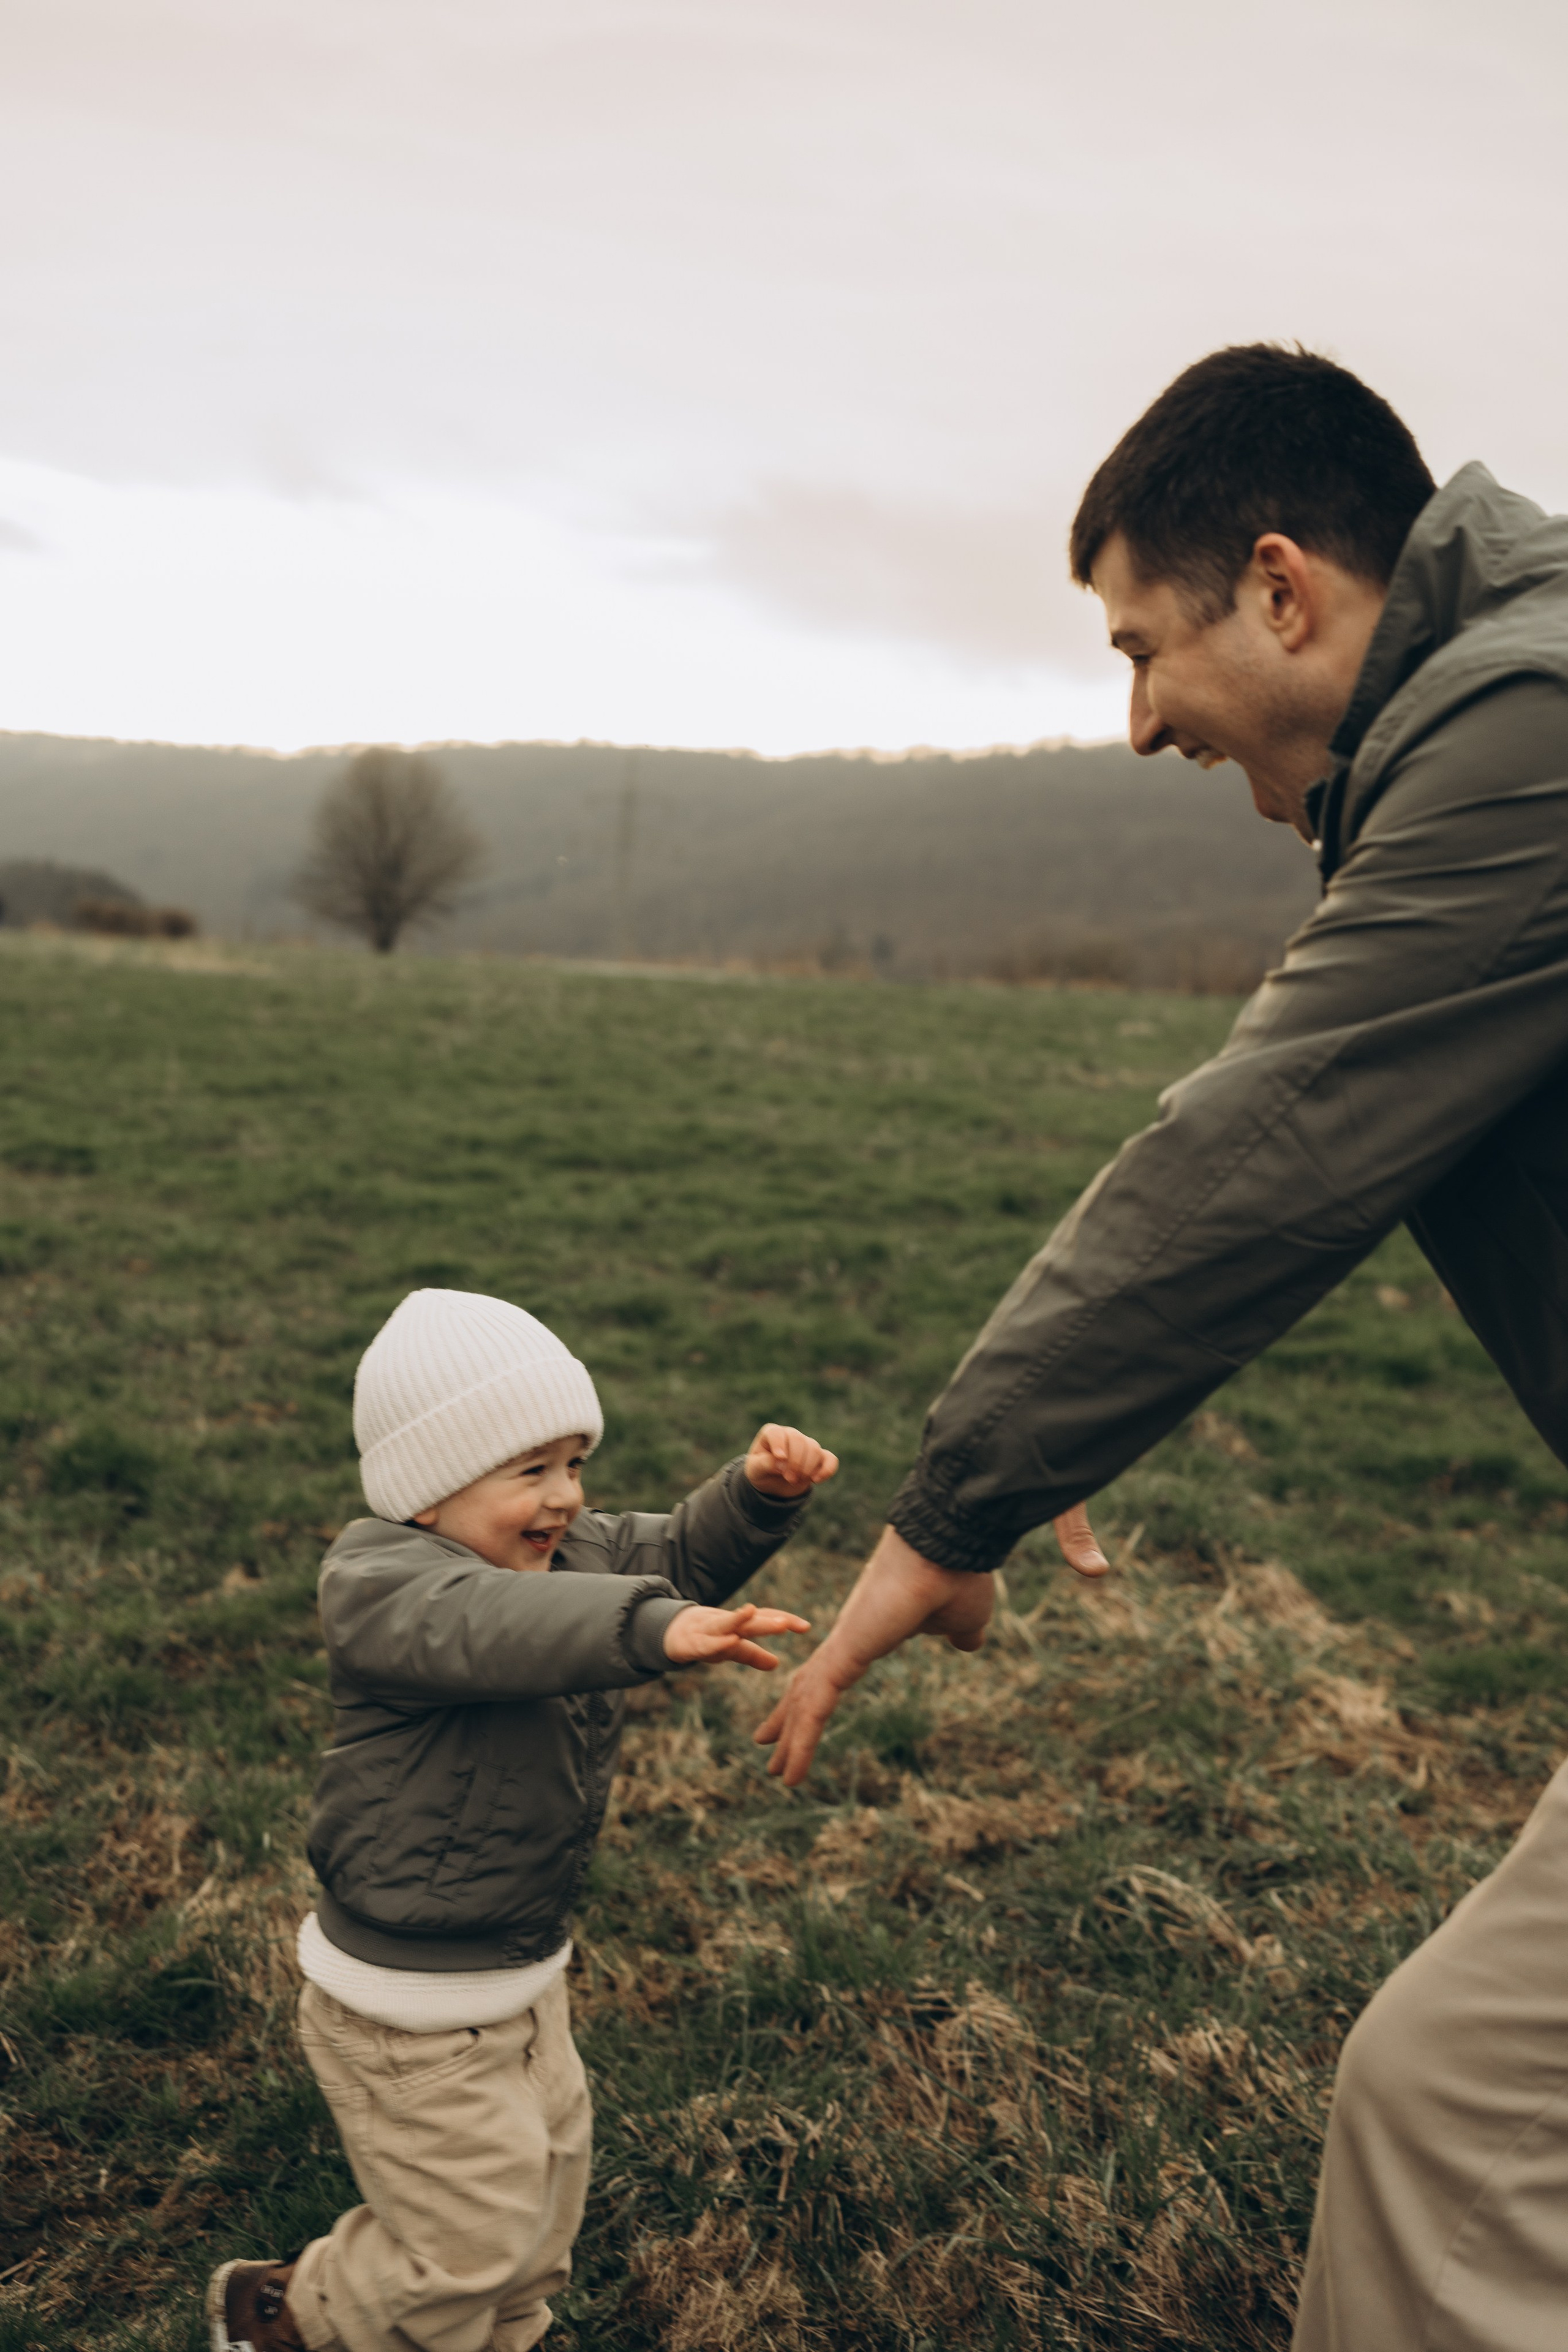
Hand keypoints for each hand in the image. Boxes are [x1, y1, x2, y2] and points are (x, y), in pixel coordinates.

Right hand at [663, 1601, 810, 1670]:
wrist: (669, 1633)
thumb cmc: (705, 1637)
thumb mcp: (731, 1648)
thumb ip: (752, 1654)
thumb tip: (777, 1664)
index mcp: (738, 1625)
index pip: (764, 1618)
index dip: (784, 1620)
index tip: (806, 1627)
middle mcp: (726, 1624)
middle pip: (750, 1621)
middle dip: (767, 1621)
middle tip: (787, 1624)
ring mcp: (708, 1631)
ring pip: (726, 1624)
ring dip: (740, 1620)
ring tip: (755, 1615)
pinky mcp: (692, 1643)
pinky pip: (707, 1644)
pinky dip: (719, 1642)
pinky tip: (731, 1640)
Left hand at [744, 1423, 839, 1499]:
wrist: (773, 1484)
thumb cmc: (762, 1471)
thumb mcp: (755, 1470)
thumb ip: (764, 1464)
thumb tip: (781, 1464)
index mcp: (772, 1433)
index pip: (777, 1433)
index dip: (779, 1444)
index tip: (780, 1459)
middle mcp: (790, 1435)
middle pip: (798, 1440)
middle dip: (795, 1462)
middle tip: (789, 1478)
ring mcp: (807, 1444)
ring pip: (814, 1449)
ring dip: (807, 1468)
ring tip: (796, 1481)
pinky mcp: (820, 1458)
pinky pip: (830, 1459)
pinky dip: (827, 1470)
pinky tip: (816, 1480)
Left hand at [753, 1502, 1111, 1783]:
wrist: (948, 1548)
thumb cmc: (958, 1576)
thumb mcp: (963, 1618)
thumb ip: (958, 1632)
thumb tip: (966, 1641)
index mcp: (873, 1631)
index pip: (835, 1668)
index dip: (817, 1690)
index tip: (805, 1709)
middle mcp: (849, 1637)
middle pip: (808, 1684)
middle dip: (788, 1717)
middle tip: (766, 1742)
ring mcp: (842, 1645)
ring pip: (807, 1701)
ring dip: (791, 1740)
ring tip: (776, 1774)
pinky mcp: (844, 1654)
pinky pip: (816, 1707)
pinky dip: (801, 1741)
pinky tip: (790, 1770)